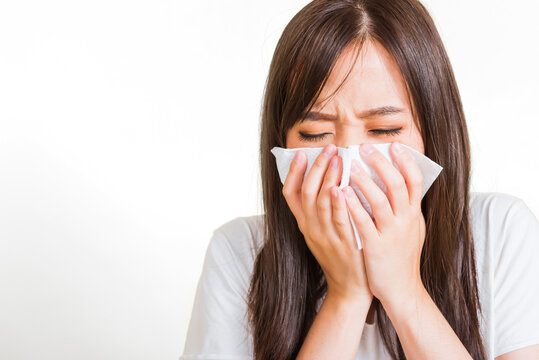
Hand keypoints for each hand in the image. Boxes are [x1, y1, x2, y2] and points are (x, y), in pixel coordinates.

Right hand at [282, 144, 372, 303]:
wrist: (349, 287)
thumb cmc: (339, 255)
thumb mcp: (322, 232)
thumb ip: (322, 208)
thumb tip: (328, 179)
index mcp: (304, 223)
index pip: (290, 194)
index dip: (293, 173)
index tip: (300, 153)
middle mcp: (310, 228)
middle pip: (307, 192)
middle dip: (316, 167)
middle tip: (328, 148)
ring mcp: (325, 236)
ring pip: (321, 201)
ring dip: (328, 178)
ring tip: (338, 158)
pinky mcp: (342, 243)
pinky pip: (338, 219)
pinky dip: (338, 202)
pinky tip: (343, 187)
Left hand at [342, 142, 425, 305]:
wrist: (401, 290)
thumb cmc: (403, 257)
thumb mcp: (413, 229)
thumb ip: (408, 208)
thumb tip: (402, 184)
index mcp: (414, 214)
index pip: (415, 181)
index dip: (406, 162)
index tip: (394, 146)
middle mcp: (406, 221)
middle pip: (397, 185)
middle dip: (381, 164)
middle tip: (365, 148)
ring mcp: (391, 234)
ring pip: (380, 201)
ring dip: (365, 181)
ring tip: (350, 164)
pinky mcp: (375, 247)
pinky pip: (363, 222)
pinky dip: (352, 205)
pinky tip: (341, 191)